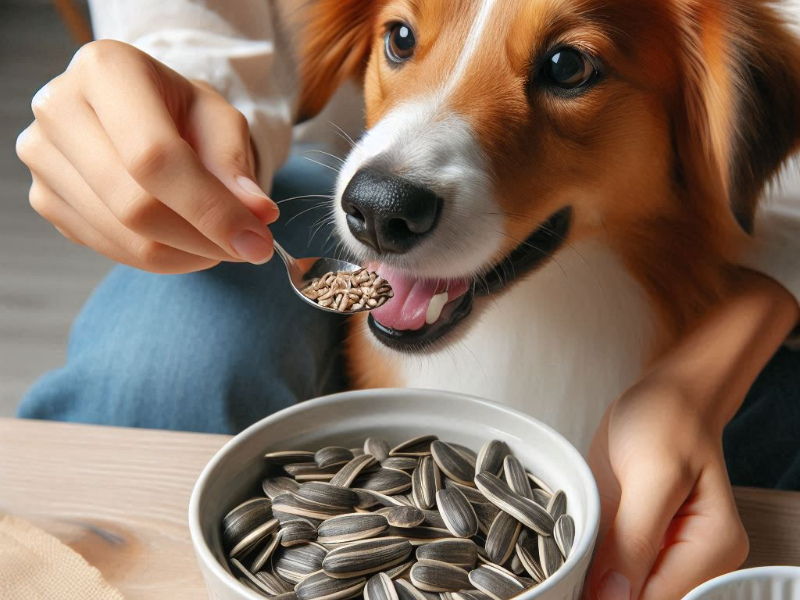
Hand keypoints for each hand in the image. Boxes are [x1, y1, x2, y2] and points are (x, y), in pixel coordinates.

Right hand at [16, 40, 278, 272]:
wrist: (141, 111)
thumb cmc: (183, 112)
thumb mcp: (221, 121)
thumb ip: (237, 166)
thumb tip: (258, 216)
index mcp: (107, 70)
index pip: (155, 158)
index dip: (210, 209)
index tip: (257, 242)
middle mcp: (60, 109)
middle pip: (134, 207)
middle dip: (203, 240)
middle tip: (248, 249)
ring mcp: (44, 158)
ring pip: (125, 239)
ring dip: (187, 255)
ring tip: (221, 242)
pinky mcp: (45, 199)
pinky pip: (111, 250)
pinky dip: (161, 258)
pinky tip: (186, 241)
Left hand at [585, 270, 799, 599]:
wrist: (665, 394)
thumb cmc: (668, 419)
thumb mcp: (652, 473)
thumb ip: (636, 537)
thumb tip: (613, 596)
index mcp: (711, 547)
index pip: (657, 599)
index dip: (612, 597)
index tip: (570, 581)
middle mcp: (694, 559)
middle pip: (640, 599)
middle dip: (599, 588)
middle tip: (561, 566)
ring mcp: (665, 551)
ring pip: (622, 589)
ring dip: (589, 576)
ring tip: (563, 549)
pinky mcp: (640, 540)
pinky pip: (611, 566)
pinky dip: (588, 559)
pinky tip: (569, 542)